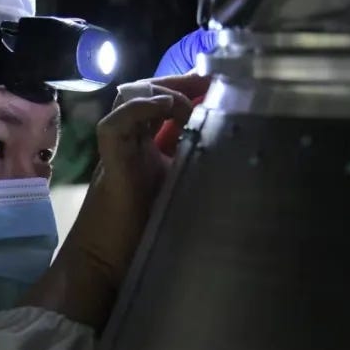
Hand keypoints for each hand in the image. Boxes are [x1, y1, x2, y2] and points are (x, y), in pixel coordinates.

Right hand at [19, 74, 209, 330]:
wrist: (105, 268)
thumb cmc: (140, 240)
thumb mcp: (180, 194)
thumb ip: (198, 172)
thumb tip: (245, 157)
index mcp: (145, 150)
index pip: (160, 104)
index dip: (186, 88)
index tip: (219, 84)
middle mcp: (131, 145)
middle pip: (143, 91)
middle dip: (176, 80)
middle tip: (209, 82)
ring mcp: (119, 151)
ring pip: (128, 97)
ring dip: (160, 91)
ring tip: (188, 103)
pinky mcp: (111, 164)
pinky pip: (117, 124)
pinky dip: (141, 109)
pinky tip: (168, 109)